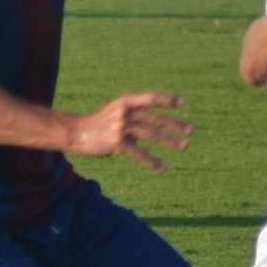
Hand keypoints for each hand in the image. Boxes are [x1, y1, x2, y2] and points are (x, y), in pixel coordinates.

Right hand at [71, 93, 192, 172]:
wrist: (76, 133)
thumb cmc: (97, 124)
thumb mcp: (115, 113)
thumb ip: (134, 117)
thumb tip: (153, 128)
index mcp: (126, 102)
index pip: (150, 98)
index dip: (167, 100)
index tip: (182, 103)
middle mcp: (125, 113)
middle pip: (155, 118)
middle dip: (174, 125)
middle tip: (190, 131)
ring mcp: (121, 128)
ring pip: (151, 135)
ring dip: (169, 141)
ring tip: (184, 146)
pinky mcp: (117, 144)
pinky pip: (139, 154)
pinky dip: (152, 161)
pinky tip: (162, 168)